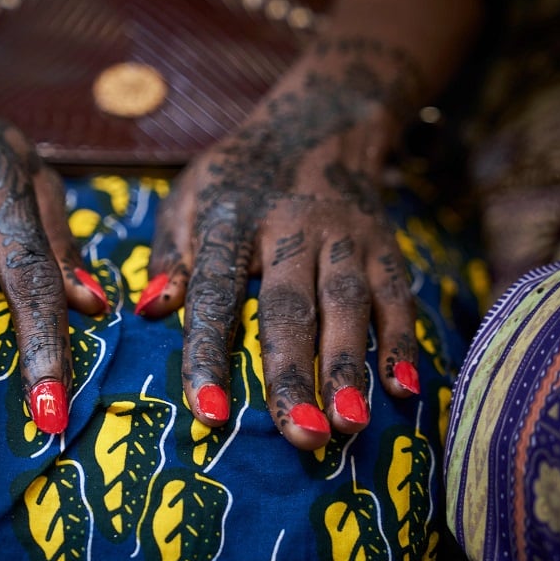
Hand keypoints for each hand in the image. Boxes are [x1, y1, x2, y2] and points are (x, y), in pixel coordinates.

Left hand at [138, 38, 422, 449]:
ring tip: (350, 426)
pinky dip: (402, 340)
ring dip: (351, 366)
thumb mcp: (188, 200)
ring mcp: (342, 234)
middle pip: (290, 307)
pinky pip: (395, 293)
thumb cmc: (234, 178)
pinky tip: (405, 389)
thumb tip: (154, 312)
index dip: (211, 354)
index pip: (216, 292)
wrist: (315, 122)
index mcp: (230, 220)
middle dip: (296, 376)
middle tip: (301, 438)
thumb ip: (171, 256)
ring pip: (347, 305)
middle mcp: (289, 226)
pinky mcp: (382, 241)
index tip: (210, 414)